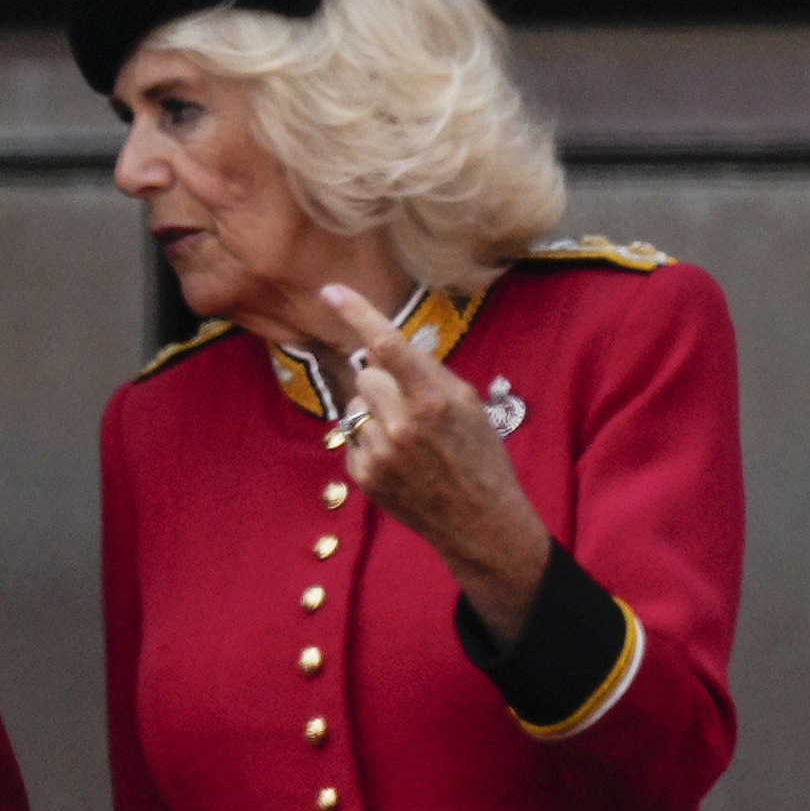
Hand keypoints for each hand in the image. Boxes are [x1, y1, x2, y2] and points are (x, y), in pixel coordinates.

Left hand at [311, 286, 548, 625]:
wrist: (478, 520)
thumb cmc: (478, 454)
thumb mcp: (466, 403)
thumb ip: (423, 370)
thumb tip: (377, 345)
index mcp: (433, 400)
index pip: (388, 344)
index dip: (357, 312)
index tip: (331, 290)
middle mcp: (402, 425)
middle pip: (366, 373)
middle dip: (383, 380)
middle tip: (410, 405)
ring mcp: (379, 453)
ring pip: (356, 404)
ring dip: (376, 411)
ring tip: (408, 438)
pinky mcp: (364, 476)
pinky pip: (353, 435)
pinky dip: (370, 440)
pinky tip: (398, 460)